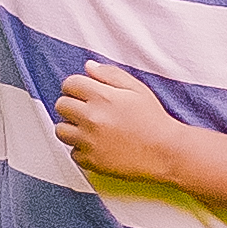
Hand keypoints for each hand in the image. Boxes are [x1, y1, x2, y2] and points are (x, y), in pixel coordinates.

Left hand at [51, 61, 196, 189]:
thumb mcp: (136, 89)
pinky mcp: (91, 161)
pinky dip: (82, 149)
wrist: (165, 152)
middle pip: (61, 105)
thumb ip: (110, 74)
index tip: (83, 93)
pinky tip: (97, 145)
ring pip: (61, 130)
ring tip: (89, 129)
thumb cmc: (153, 119)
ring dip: (71, 128)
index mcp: (102, 97)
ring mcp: (89, 141)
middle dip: (72, 105)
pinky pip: (73, 152)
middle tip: (87, 110)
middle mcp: (91, 118)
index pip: (69, 84)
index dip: (75, 86)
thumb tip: (88, 66)